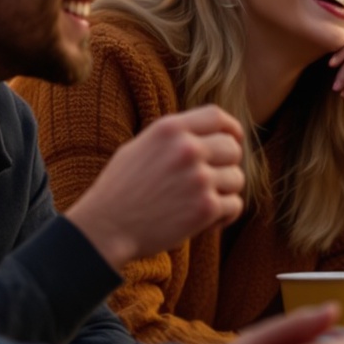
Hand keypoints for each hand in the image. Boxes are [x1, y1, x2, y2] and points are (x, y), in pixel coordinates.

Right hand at [66, 104, 245, 266]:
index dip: (231, 128)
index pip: (216, 116)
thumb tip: (208, 133)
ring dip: (224, 192)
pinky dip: (225, 215)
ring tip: (200, 202)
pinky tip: (207, 220)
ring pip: (237, 178)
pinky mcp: (206, 208)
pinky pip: (235, 205)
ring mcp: (199, 178)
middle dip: (226, 165)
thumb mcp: (140, 146)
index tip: (234, 140)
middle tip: (210, 181)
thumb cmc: (120, 189)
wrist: (106, 227)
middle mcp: (187, 148)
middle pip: (232, 148)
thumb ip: (174, 137)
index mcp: (169, 129)